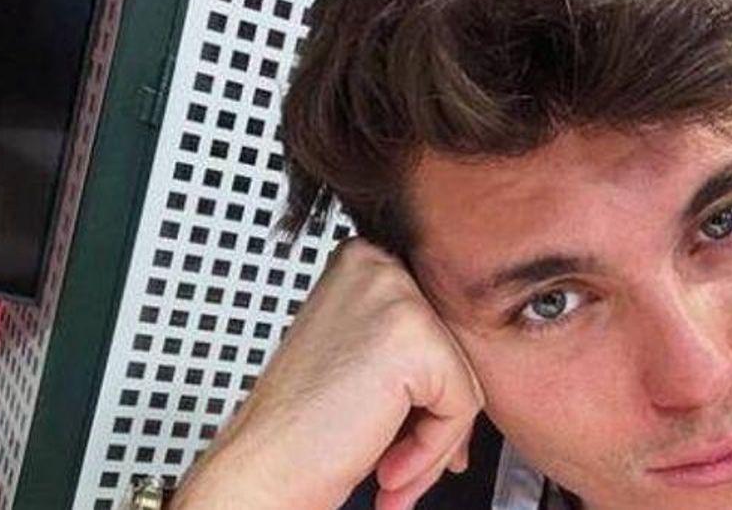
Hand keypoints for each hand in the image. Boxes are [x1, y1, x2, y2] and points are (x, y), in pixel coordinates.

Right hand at [170, 238, 484, 509]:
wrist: (260, 471)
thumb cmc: (300, 427)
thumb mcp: (361, 355)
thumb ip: (413, 345)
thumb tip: (471, 369)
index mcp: (363, 260)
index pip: (437, 327)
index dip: (426, 392)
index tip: (400, 429)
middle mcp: (377, 264)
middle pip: (455, 351)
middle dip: (433, 418)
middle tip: (395, 460)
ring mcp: (395, 295)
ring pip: (464, 380)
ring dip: (432, 441)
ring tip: (385, 467)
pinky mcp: (413, 337)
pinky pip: (462, 406)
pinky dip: (431, 451)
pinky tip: (384, 466)